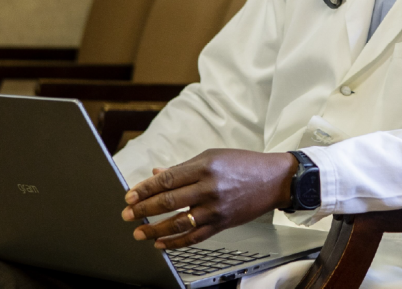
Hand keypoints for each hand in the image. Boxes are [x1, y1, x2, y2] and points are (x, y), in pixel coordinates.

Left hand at [120, 149, 297, 248]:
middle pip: (168, 201)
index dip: (145, 188)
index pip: (168, 179)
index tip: (130, 195)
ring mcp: (216, 208)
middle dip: (143, 209)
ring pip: (178, 222)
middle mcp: (209, 187)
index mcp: (205, 166)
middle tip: (127, 214)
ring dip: (155, 229)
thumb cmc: (244, 164)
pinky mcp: (222, 223)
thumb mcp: (213, 157)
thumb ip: (183, 168)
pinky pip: (195, 236)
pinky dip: (176, 242)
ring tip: (139, 232)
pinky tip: (162, 244)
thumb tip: (157, 173)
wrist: (274, 180)